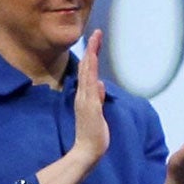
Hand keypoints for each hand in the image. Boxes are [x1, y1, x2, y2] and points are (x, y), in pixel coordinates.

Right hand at [72, 30, 109, 167]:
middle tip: (96, 32)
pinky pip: (89, 83)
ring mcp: (85, 99)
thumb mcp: (98, 114)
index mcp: (85, 96)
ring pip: (88, 71)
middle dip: (91, 49)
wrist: (87, 151)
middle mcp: (83, 95)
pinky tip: (93, 58)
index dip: (91, 56)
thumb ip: (98, 99)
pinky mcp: (90, 105)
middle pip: (87, 67)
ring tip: (95, 38)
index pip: (88, 72)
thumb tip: (100, 85)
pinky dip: (91, 69)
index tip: (95, 41)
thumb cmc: (93, 135)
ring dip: (91, 54)